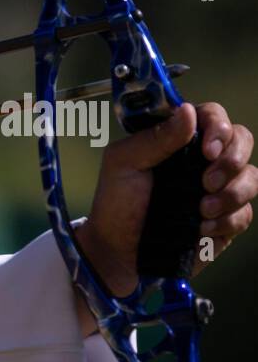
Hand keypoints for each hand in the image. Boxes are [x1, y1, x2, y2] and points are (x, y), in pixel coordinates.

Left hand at [75, 103, 255, 297]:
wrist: (118, 250)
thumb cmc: (116, 202)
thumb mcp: (123, 164)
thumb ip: (155, 137)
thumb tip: (188, 111)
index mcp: (179, 140)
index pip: (213, 116)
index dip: (219, 127)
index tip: (207, 150)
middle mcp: (203, 160)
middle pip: (243, 140)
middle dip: (231, 160)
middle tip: (206, 182)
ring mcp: (218, 188)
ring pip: (251, 177)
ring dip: (231, 193)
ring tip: (201, 210)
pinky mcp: (225, 218)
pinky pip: (245, 213)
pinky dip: (227, 220)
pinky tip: (201, 228)